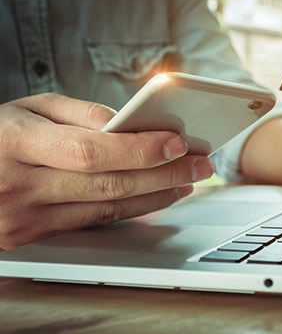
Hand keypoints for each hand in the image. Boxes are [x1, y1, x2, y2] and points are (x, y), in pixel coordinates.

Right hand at [0, 93, 213, 248]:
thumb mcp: (29, 108)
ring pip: (106, 208)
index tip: (178, 142)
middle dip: (163, 174)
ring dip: (155, 195)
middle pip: (108, 184)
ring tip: (186, 181)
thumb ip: (79, 112)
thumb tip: (128, 125)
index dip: (139, 149)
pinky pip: (94, 222)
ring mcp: (25, 218)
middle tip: (199, 164)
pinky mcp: (33, 236)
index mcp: (17, 144)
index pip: (90, 150)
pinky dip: (131, 210)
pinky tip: (155, 198)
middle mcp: (20, 185)